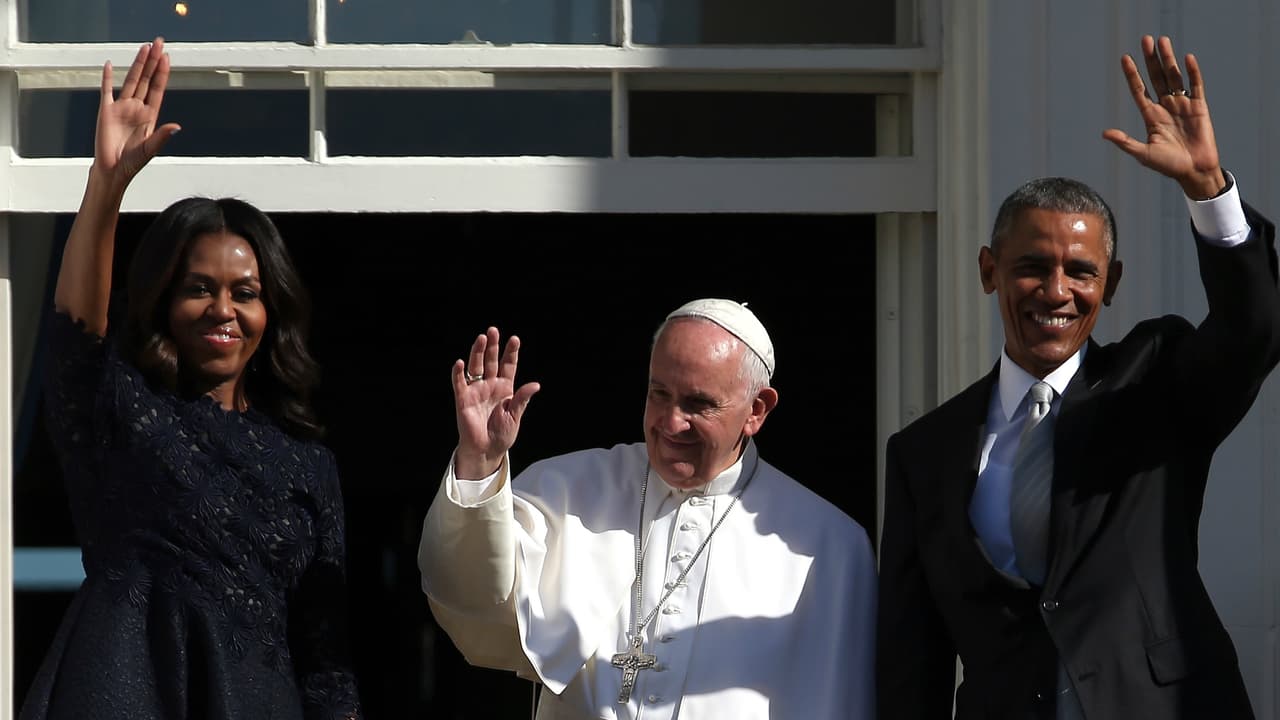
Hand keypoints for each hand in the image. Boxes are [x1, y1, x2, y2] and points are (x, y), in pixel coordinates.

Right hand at [94, 37, 180, 190]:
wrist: (113, 170)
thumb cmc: (133, 162)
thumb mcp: (150, 149)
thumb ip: (162, 136)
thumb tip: (177, 127)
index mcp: (150, 115)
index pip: (158, 89)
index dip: (162, 73)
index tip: (167, 57)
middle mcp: (137, 108)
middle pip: (147, 79)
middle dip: (153, 61)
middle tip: (158, 43)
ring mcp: (121, 107)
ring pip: (131, 80)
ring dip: (137, 64)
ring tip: (144, 47)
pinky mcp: (105, 111)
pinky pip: (106, 90)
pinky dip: (107, 77)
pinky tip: (109, 64)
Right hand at [452, 327, 539, 478]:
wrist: (487, 450)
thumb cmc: (502, 433)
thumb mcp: (515, 415)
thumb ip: (522, 399)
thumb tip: (535, 384)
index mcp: (505, 388)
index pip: (508, 366)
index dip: (511, 353)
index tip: (515, 339)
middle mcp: (490, 385)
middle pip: (491, 361)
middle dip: (493, 346)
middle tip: (494, 330)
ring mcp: (476, 390)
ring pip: (476, 367)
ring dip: (478, 353)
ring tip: (481, 339)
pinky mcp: (463, 399)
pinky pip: (459, 383)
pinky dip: (458, 373)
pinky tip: (459, 362)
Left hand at [1103, 35, 1225, 199]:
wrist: (1194, 171)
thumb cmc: (1168, 165)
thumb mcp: (1144, 153)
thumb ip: (1126, 142)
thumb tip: (1105, 133)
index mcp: (1151, 116)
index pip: (1139, 90)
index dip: (1132, 74)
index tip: (1125, 58)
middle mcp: (1165, 107)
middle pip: (1156, 77)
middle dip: (1151, 59)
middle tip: (1145, 40)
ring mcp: (1182, 105)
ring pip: (1174, 77)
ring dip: (1169, 60)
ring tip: (1163, 41)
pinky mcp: (1199, 108)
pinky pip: (1196, 86)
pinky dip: (1193, 72)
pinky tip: (1187, 59)